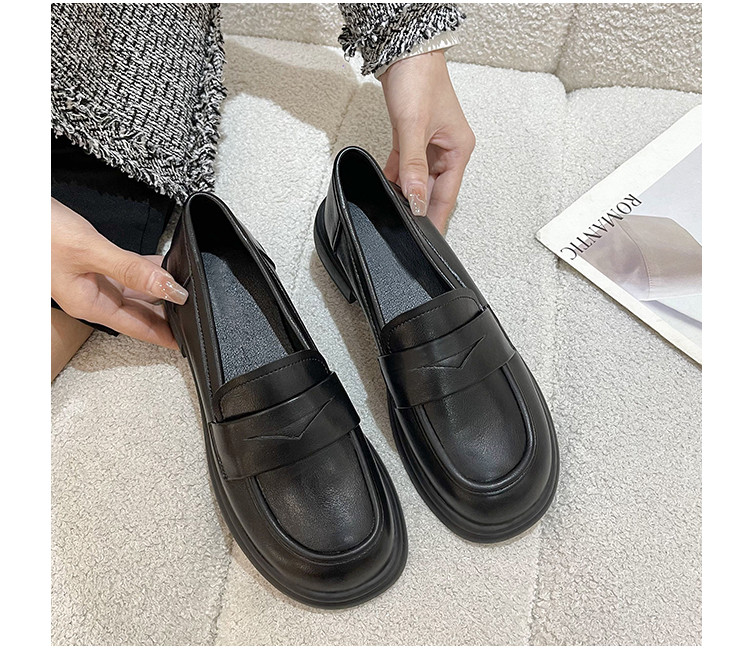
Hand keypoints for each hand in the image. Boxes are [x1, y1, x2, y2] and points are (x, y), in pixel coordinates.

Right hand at [51, 197, 187, 348]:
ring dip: (159, 290)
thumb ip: (131, 269)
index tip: (186, 341)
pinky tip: (163, 266)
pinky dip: (147, 269)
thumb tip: (169, 288)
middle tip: (195, 315)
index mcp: (90, 303)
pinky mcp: (93, 260)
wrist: (15, 209)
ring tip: (186, 292)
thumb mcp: (91, 251)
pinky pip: (127, 270)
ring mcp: (92, 278)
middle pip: (139, 312)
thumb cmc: (38, 232)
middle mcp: (92, 295)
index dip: (163, 335)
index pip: (136, 327)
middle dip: (166, 314)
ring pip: (135, 291)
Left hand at [379, 50, 474, 232]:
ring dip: (407, 193)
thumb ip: (413, 168)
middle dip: (419, 208)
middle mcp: (447, 149)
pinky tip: (388, 186)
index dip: (436, 219)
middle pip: (433, 190)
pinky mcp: (413, 136)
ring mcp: (430, 144)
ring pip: (418, 179)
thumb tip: (415, 200)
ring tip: (396, 213)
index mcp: (459, 149)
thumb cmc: (419, 80)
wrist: (404, 51)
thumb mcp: (413, 128)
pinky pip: (406, 165)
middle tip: (408, 232)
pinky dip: (398, 176)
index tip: (429, 241)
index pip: (447, 196)